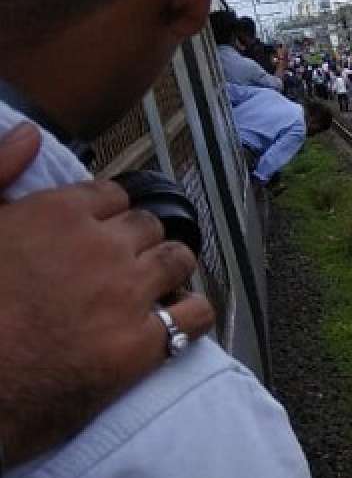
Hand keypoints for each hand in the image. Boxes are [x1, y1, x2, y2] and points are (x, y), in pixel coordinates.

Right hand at [0, 123, 213, 465]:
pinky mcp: (142, 345)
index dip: (107, 215)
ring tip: (152, 287)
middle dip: (139, 242)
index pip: (112, 195)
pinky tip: (177, 320)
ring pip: (177, 260)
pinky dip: (192, 314)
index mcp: (57, 215)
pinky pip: (194, 315)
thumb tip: (30, 133)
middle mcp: (102, 247)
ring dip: (168, 269)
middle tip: (121, 267)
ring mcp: (127, 294)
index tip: (98, 233)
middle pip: (148, 226)